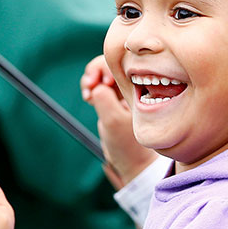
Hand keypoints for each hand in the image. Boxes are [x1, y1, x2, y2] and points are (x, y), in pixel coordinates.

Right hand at [81, 55, 156, 187]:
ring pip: (103, 74)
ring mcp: (121, 94)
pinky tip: (88, 97)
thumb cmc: (127, 145)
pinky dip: (90, 87)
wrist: (131, 163)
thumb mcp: (114, 122)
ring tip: (87, 93)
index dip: (107, 68)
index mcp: (140, 90)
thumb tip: (98, 86)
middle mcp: (132, 88)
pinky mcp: (112, 101)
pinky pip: (99, 86)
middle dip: (96, 71)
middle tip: (89, 85)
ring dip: (91, 79)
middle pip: (111, 65)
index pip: (123, 65)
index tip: (102, 83)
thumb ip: (104, 100)